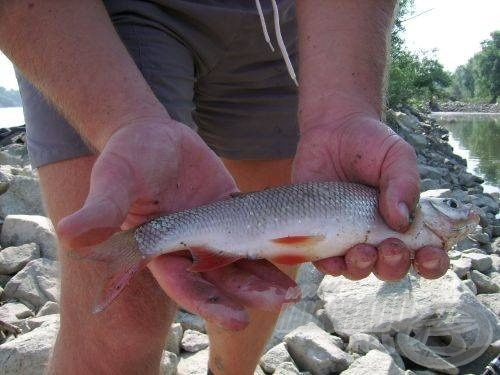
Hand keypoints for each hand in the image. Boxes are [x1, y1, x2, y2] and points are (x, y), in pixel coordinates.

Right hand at [57, 119, 295, 329]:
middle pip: (222, 281)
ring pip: (243, 263)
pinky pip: (257, 234)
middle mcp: (190, 249)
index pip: (184, 285)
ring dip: (267, 278)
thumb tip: (69, 235)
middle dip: (250, 294)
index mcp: (161, 250)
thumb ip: (101, 208)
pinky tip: (300, 253)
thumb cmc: (129, 157)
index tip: (238, 319)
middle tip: (283, 302)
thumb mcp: (116, 178)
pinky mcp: (234, 215)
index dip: (209, 303)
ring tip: (296, 290)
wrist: (155, 137)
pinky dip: (275, 245)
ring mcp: (214, 233)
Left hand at [293, 114, 448, 280]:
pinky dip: (330, 265)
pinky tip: (331, 260)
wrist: (332, 130)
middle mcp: (378, 235)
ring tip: (363, 250)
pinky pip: (325, 261)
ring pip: (359, 269)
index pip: (425, 254)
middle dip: (394, 264)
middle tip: (391, 246)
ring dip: (363, 267)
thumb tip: (402, 221)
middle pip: (391, 268)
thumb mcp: (397, 157)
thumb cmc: (371, 145)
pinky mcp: (321, 233)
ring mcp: (348, 237)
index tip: (429, 254)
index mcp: (405, 222)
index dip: (431, 262)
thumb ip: (404, 184)